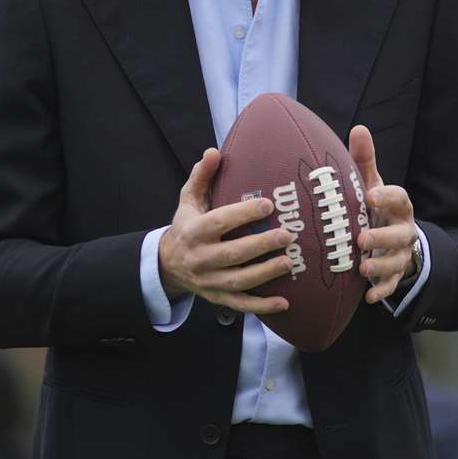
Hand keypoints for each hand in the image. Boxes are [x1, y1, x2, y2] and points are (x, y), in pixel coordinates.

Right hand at [158, 148, 291, 314]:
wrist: (167, 264)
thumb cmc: (187, 226)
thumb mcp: (188, 200)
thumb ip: (202, 177)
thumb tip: (214, 152)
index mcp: (194, 231)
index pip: (219, 222)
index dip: (242, 214)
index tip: (268, 204)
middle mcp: (200, 258)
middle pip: (231, 254)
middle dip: (260, 245)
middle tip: (288, 234)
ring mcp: (209, 281)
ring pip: (238, 281)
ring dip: (265, 274)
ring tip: (289, 263)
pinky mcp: (218, 298)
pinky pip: (241, 305)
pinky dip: (262, 306)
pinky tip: (285, 302)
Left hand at [349, 125, 419, 304]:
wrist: (390, 237)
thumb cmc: (375, 207)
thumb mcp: (372, 183)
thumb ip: (365, 160)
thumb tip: (358, 128)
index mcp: (399, 206)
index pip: (400, 198)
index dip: (387, 197)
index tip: (369, 195)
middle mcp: (404, 230)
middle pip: (401, 234)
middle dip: (383, 237)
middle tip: (361, 238)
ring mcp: (400, 254)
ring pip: (397, 261)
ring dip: (381, 265)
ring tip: (362, 268)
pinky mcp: (394, 274)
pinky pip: (392, 285)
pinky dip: (381, 291)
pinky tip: (367, 297)